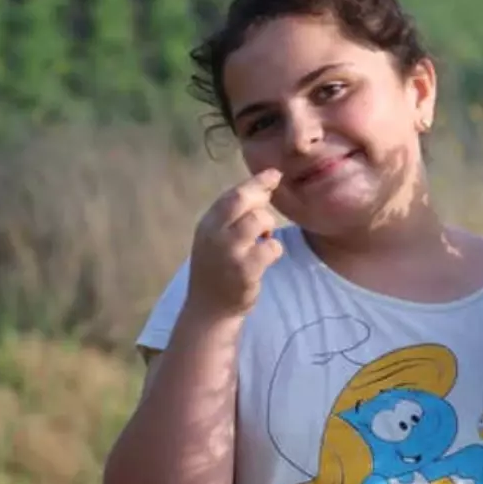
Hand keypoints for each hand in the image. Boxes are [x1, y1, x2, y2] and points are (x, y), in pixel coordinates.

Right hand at [186, 168, 284, 319]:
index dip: (255, 182)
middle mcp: (214, 235)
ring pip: (259, 220)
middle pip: (242, 200)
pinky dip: (274, 249)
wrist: (209, 309)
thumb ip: (232, 217)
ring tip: (263, 238)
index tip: (274, 174)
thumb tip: (261, 191)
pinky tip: (265, 257)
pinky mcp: (244, 270)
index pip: (231, 194)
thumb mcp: (216, 238)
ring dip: (268, 226)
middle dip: (262, 191)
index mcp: (207, 224)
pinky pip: (271, 247)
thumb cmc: (217, 269)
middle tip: (275, 189)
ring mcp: (228, 252)